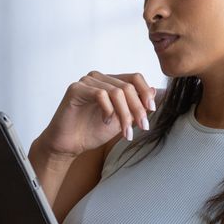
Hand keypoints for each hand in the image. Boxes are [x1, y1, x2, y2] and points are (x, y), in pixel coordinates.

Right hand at [41, 71, 156, 157]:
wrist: (69, 145)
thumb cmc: (91, 132)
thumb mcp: (121, 121)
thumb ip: (135, 107)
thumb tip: (154, 91)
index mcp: (109, 82)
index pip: (134, 78)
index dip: (146, 93)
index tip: (151, 110)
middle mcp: (98, 78)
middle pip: (128, 86)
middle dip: (137, 108)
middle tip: (142, 127)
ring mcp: (86, 82)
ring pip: (117, 92)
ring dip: (125, 114)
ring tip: (125, 132)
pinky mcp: (76, 89)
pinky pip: (100, 95)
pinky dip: (108, 110)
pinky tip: (105, 122)